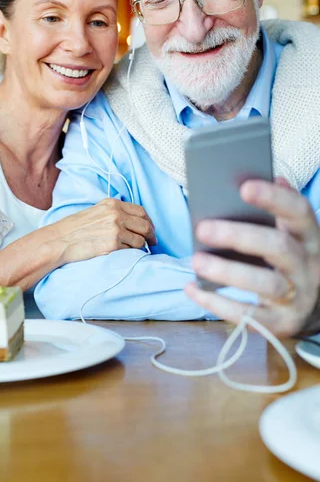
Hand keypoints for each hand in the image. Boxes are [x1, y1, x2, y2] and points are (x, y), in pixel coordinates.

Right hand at [49, 198, 156, 265]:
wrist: (59, 240)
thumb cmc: (73, 229)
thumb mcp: (95, 212)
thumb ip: (113, 213)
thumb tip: (131, 221)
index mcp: (112, 204)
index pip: (141, 211)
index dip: (149, 221)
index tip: (150, 229)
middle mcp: (116, 214)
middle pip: (145, 225)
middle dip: (151, 235)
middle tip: (152, 242)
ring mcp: (115, 229)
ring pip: (140, 239)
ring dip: (141, 246)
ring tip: (137, 250)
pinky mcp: (113, 244)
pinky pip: (131, 250)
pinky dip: (131, 253)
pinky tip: (126, 254)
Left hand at [185, 178, 319, 337]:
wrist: (313, 307)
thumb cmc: (289, 260)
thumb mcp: (290, 233)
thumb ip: (279, 209)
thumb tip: (274, 177)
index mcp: (310, 236)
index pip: (299, 211)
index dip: (274, 198)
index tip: (244, 187)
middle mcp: (310, 266)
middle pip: (279, 246)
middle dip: (239, 236)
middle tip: (202, 228)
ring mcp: (299, 296)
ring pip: (266, 284)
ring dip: (227, 272)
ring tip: (196, 261)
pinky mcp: (282, 323)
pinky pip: (249, 316)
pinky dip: (217, 303)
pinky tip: (192, 288)